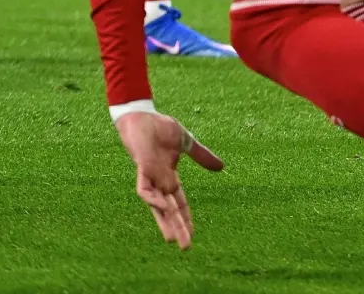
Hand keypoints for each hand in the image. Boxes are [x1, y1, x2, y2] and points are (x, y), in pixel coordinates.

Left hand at [115, 109, 224, 248]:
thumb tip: (222, 168)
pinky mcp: (142, 169)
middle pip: (169, 210)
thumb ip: (202, 156)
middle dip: (177, 228)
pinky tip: (164, 207)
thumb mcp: (187, 142)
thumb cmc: (160, 128)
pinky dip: (153, 200)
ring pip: (157, 206)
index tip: (192, 234)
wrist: (141, 116)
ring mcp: (150, 177)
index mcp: (169, 177)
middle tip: (185, 248)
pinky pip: (145, 190)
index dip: (185, 218)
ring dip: (165, 222)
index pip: (178, 203)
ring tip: (172, 239)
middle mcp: (159, 181)